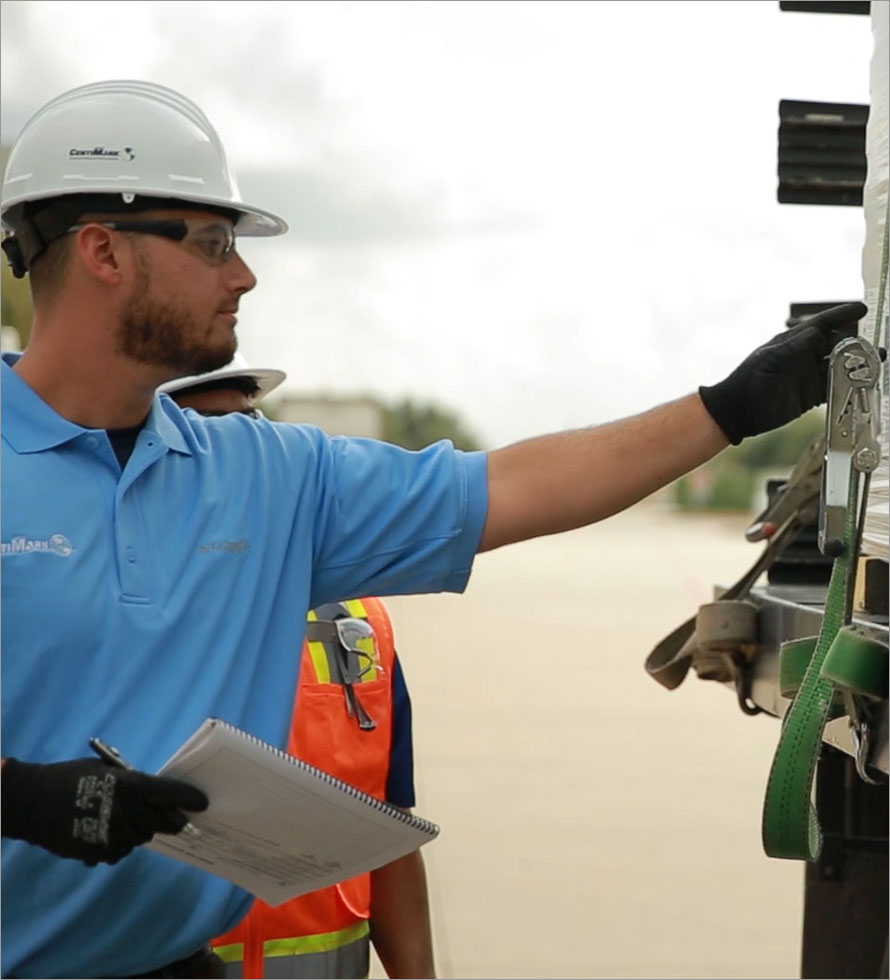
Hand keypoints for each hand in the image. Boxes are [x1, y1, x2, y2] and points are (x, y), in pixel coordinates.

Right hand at [1, 757, 207, 864]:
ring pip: (144, 838)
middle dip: (172, 819)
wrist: (32, 802)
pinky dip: (120, 843)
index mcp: (130, 784)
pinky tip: (106, 831)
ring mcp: (114, 835)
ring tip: (125, 818)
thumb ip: (132, 781)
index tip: (203, 804)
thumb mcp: (105, 769)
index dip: (190, 799)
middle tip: (175, 817)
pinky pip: (122, 851)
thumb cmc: (70, 777)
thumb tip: (154, 792)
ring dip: (142, 830)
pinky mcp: (100, 853)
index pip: (171, 794)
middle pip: (165, 822)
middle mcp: (127, 810)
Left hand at [698, 302, 867, 444]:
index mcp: (793, 342)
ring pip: (840, 367)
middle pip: (837, 345)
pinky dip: (849, 387)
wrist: (737, 412)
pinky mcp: (810, 396)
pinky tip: (863, 386)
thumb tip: (815, 332)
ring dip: (858, 366)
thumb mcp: (768, 361)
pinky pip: (835, 388)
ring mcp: (808, 376)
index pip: (822, 324)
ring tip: (877, 364)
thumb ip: (792, 348)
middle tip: (873, 348)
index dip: (842, 316)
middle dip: (856, 344)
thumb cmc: (746, 381)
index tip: (862, 309)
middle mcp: (804, 357)